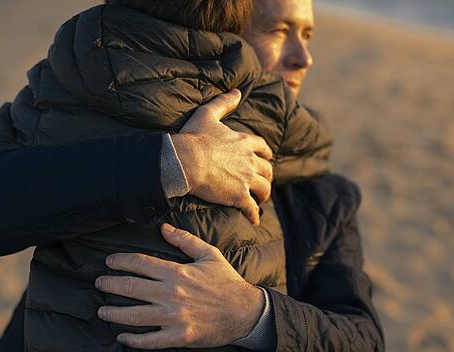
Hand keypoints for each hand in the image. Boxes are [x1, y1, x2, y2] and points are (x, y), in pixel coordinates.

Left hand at [95, 224, 264, 348]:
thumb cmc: (227, 282)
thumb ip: (185, 241)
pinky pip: (150, 340)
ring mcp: (174, 317)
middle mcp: (172, 293)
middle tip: (99, 284)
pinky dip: (133, 341)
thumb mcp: (209, 255)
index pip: (140, 263)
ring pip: (135, 315)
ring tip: (102, 311)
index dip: (121, 261)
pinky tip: (122, 337)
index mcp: (178, 272)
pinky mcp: (179, 336)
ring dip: (114, 313)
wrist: (246, 311)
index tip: (109, 262)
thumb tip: (164, 228)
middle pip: (131, 287)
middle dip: (110, 284)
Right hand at [171, 89, 273, 224]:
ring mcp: (246, 179)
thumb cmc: (194, 137)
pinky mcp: (239, 196)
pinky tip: (253, 220)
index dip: (266, 154)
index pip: (263, 148)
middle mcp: (250, 160)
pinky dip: (254, 214)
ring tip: (260, 201)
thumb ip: (224, 102)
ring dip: (263, 195)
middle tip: (263, 182)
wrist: (186, 160)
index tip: (266, 159)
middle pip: (267, 170)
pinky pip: (251, 208)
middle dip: (267, 176)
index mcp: (244, 142)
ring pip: (264, 189)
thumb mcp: (209, 114)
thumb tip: (237, 91)